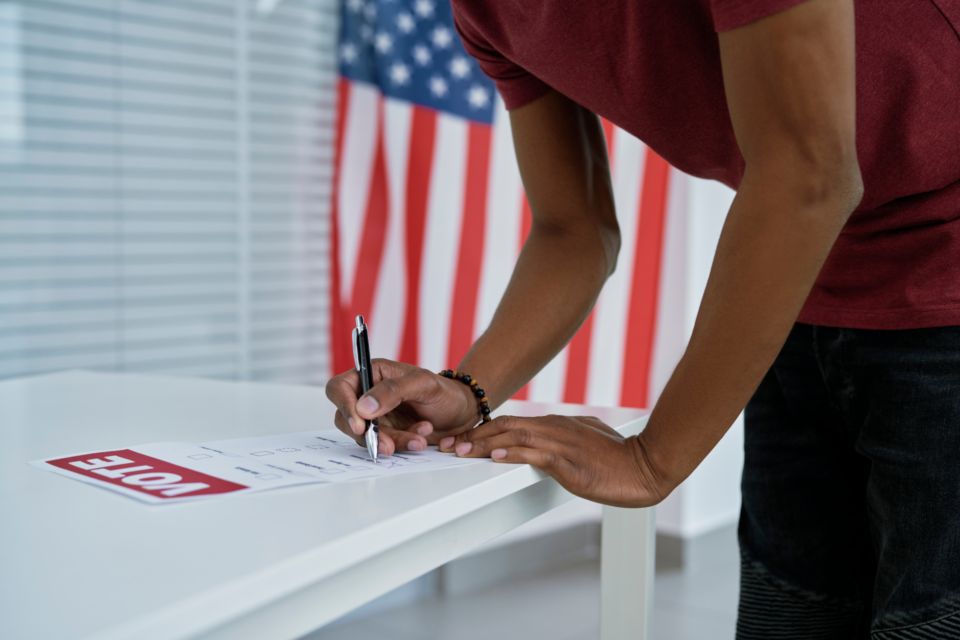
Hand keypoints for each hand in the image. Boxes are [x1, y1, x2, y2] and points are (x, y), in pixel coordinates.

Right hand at [325, 359, 480, 455]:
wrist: (461, 412)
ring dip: (391, 441)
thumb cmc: (444, 391)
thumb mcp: (423, 384)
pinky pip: (383, 445)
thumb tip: (364, 406)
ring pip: (366, 436)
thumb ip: (393, 391)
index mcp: (372, 373)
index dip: (344, 406)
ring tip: (419, 439)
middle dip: (369, 434)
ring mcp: (377, 417)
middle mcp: (369, 395)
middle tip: (389, 445)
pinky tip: (420, 439)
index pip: (340, 388)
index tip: (361, 424)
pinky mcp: (387, 434)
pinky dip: (401, 446)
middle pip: (348, 418)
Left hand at [437, 415, 667, 507]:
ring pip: (514, 437)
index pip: (510, 422)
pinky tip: (496, 457)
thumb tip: (547, 439)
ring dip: (484, 444)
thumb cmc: (619, 456)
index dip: (481, 430)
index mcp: (556, 423)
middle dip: (472, 436)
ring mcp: (562, 443)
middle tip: (447, 445)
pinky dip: (514, 454)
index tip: (458, 439)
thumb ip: (565, 435)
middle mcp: (555, 428)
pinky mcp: (570, 462)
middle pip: (505, 426)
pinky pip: (536, 455)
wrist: (646, 466)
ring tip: (461, 451)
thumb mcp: (587, 438)